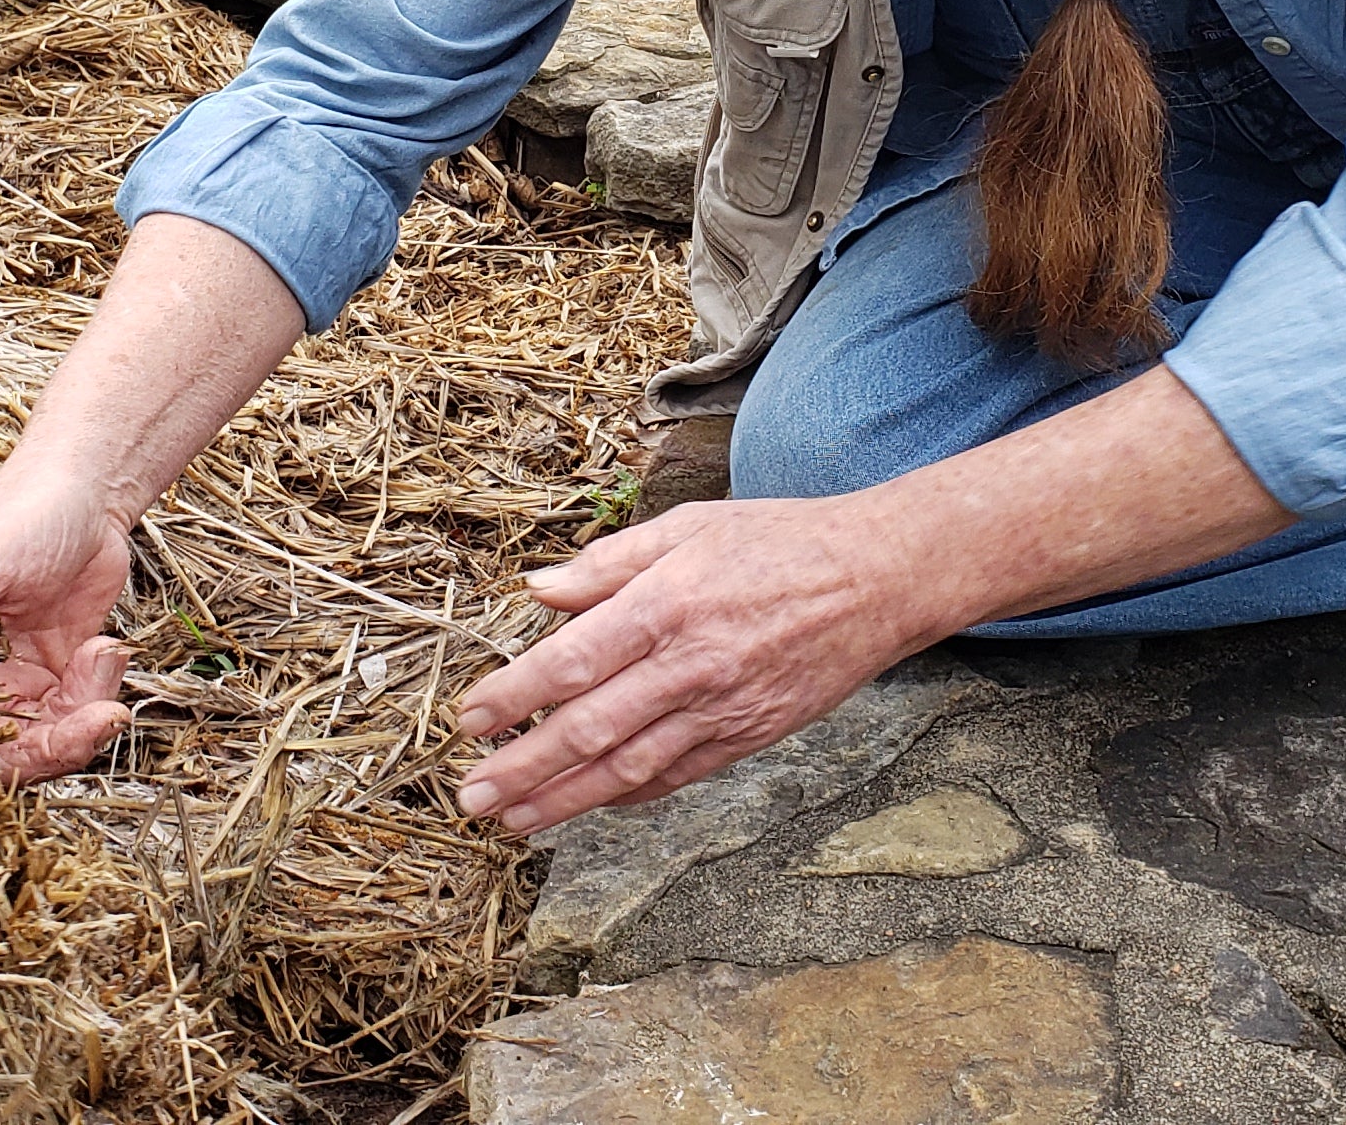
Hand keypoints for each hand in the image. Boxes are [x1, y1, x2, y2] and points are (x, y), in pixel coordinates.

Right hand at [0, 474, 133, 780]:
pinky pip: (78, 715)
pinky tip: (105, 647)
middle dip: (53, 746)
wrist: (85, 495)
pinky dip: (99, 692)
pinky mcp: (59, 678)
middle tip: (97, 718)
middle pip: (0, 753)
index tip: (34, 744)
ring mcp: (16, 682)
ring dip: (84, 719)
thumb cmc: (23, 513)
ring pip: (45, 741)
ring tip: (103, 656)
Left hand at [452, 496, 954, 833]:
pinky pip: (676, 776)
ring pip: (627, 768)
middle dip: (523, 769)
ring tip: (513, 819)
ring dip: (563, 799)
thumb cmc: (777, 541)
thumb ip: (607, 562)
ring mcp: (722, 709)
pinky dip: (627, 795)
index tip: (469, 721)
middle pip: (588, 729)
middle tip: (472, 796)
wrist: (876, 579)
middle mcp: (690, 665)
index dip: (513, 697)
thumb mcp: (688, 526)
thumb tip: (537, 589)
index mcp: (667, 604)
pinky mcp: (749, 736)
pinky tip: (588, 805)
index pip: (570, 662)